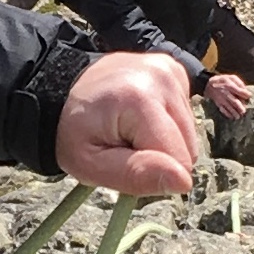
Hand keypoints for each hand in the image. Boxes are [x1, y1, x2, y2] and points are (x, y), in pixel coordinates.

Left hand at [55, 51, 199, 194]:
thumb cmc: (74, 132)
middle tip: (125, 146)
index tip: (124, 160)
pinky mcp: (176, 71)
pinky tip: (141, 117)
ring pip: (190, 135)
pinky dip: (166, 125)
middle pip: (188, 149)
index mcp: (140, 99)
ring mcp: (171, 70)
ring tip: (131, 130)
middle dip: (160, 158)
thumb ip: (135, 175)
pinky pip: (186, 117)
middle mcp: (163, 77)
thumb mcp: (91, 165)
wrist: (63, 91)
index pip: (179, 161)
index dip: (153, 172)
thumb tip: (183, 182)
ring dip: (164, 142)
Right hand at [205, 73, 250, 119]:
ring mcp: (220, 99)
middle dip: (238, 106)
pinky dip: (227, 114)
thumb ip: (239, 83)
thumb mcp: (231, 77)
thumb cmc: (223, 81)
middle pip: (232, 100)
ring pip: (228, 106)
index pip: (237, 89)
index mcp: (228, 84)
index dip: (243, 93)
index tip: (249, 96)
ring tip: (238, 117)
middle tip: (243, 111)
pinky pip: (222, 109)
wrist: (208, 84)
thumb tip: (246, 90)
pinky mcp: (217, 103)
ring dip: (233, 112)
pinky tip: (232, 117)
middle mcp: (224, 92)